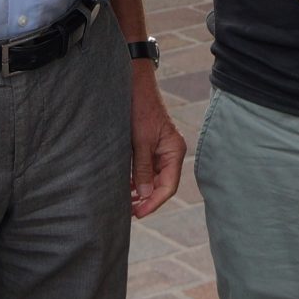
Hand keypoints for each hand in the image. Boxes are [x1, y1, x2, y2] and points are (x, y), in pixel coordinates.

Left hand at [128, 60, 185, 217]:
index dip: (153, 202)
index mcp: (174, 151)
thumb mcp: (140, 141)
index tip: (138, 213)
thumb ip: (143, 169)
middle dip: (146, 199)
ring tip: (124, 203)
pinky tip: (125, 187)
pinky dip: (137, 180)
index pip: (168, 186)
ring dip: (140, 191)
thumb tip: (144, 195)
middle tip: (128, 212)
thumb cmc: (140, 108)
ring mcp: (160, 150)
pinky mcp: (149, 146)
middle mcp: (171, 152)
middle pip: (162, 185)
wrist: (134, 85)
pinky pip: (146, 169)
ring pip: (153, 179)